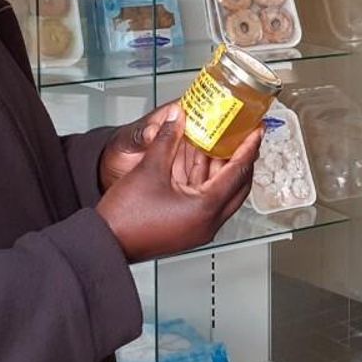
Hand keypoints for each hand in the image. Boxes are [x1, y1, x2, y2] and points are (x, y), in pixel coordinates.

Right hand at [96, 109, 261, 261]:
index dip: (248, 147)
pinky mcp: (188, 229)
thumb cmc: (125, 217)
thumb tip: (178, 118)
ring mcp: (199, 228)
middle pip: (237, 185)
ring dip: (222, 168)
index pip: (238, 172)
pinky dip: (207, 180)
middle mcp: (208, 222)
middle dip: (241, 158)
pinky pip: (207, 200)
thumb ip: (167, 139)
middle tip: (244, 136)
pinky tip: (199, 160)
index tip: (257, 131)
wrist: (104, 243)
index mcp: (205, 208)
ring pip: (222, 193)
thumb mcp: (148, 169)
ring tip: (221, 142)